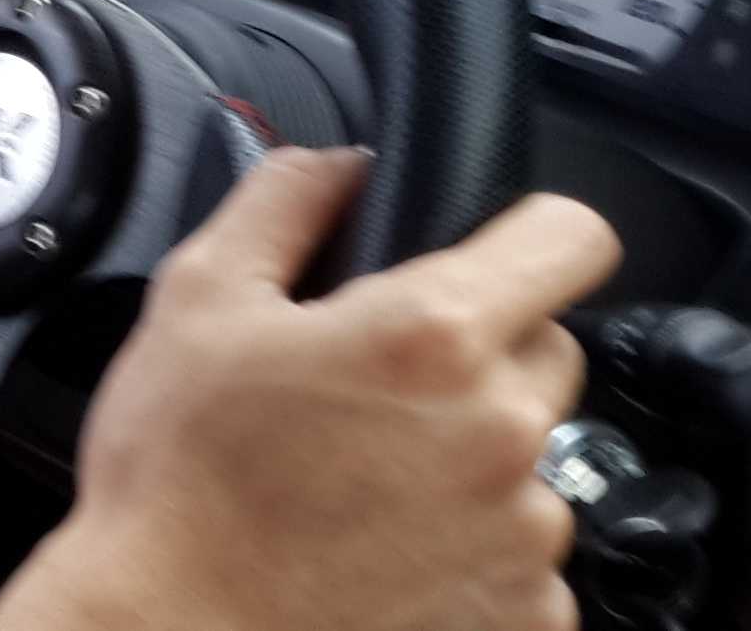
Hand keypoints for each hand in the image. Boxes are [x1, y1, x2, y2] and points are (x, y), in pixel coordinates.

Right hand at [0, 148, 623, 630]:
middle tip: (379, 390)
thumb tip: (343, 165)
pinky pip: (523, 554)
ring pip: (532, 457)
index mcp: (432, 337)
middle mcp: (501, 432)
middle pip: (549, 350)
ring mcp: (523, 534)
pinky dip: (469, 548)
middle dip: (480, 354)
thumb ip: (284, 202)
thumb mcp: (196, 298)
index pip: (571, 238)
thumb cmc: (178, 481)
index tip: (494, 253)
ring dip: (470, 458)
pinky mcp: (525, 613)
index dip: (531, 231)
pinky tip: (383, 549)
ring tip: (364, 483)